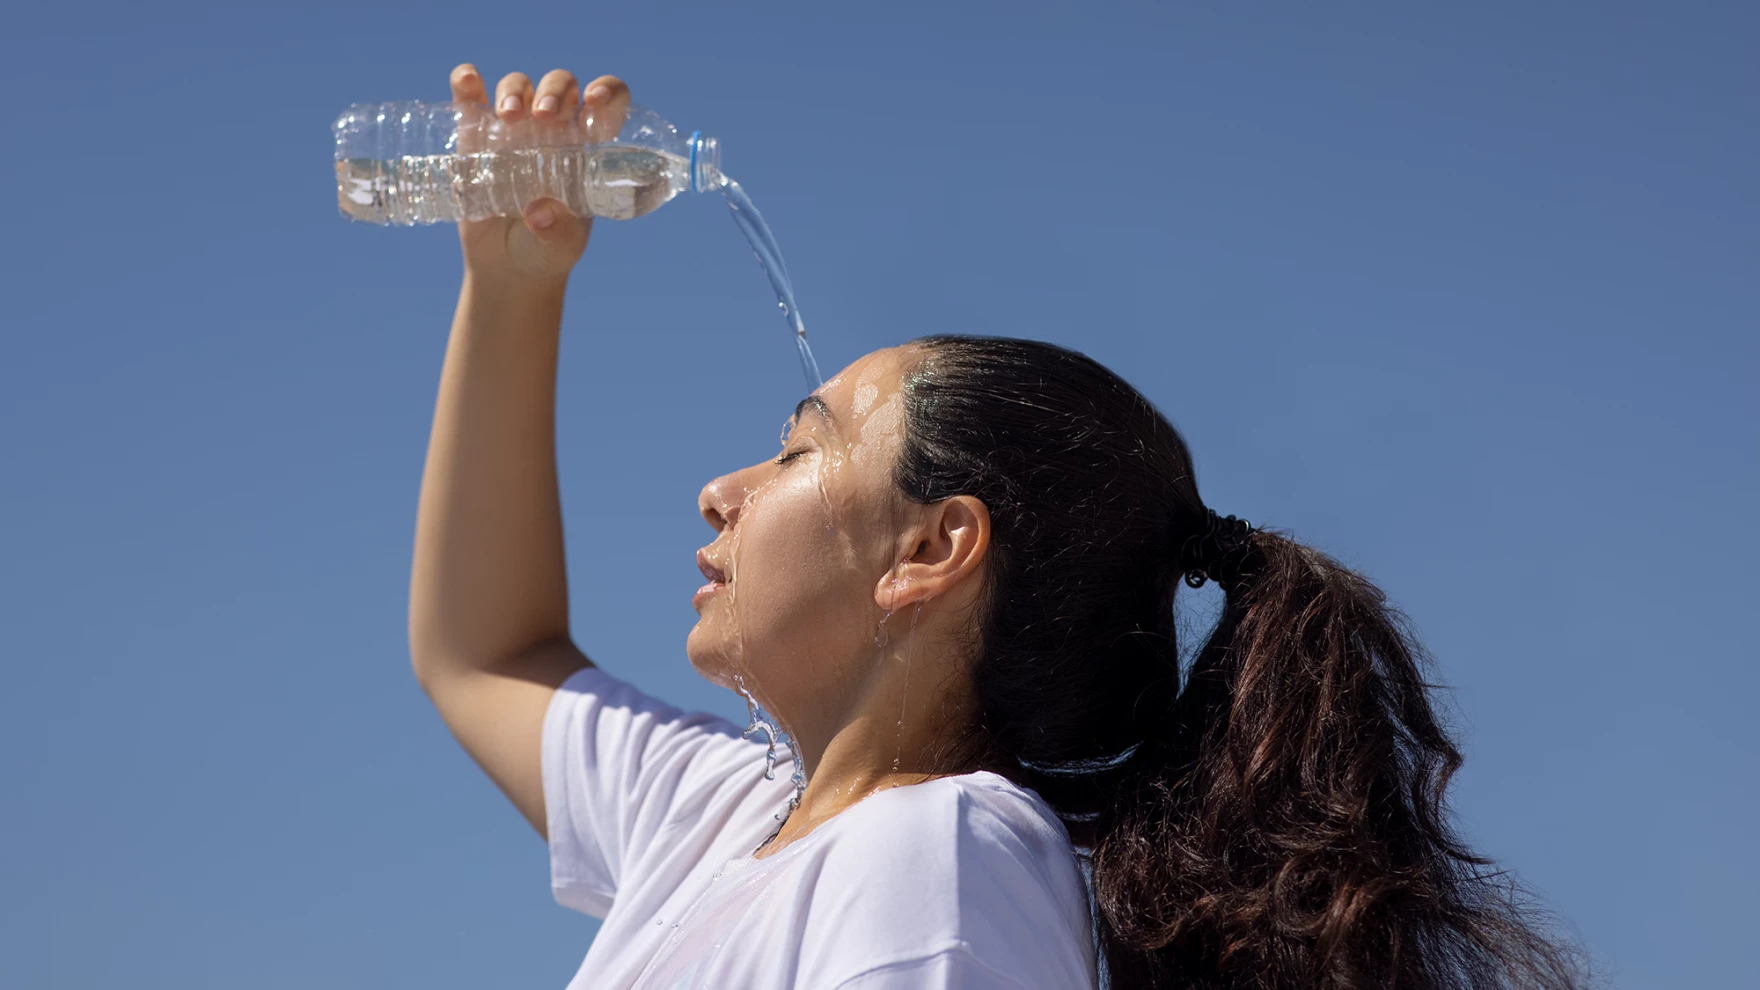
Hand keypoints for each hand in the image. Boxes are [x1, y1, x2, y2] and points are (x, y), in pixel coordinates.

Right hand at [447, 63, 631, 286]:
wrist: (507, 269)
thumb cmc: (547, 251)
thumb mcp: (561, 246)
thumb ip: (557, 231)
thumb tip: (539, 214)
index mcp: (586, 148)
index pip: (607, 103)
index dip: (608, 91)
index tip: (595, 101)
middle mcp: (552, 130)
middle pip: (559, 87)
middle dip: (554, 90)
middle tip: (545, 115)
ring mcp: (512, 131)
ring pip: (518, 87)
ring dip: (514, 91)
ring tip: (509, 116)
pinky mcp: (475, 138)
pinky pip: (471, 101)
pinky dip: (466, 84)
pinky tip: (467, 80)